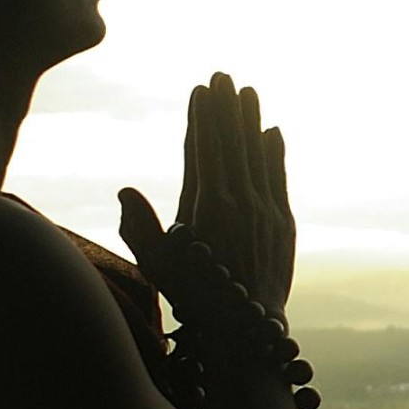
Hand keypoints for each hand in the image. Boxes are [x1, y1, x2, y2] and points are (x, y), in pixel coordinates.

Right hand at [117, 72, 296, 330]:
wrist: (246, 332)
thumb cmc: (194, 300)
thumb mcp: (158, 265)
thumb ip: (139, 227)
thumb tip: (126, 190)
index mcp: (207, 208)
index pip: (205, 150)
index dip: (203, 119)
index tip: (200, 91)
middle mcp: (240, 204)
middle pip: (233, 144)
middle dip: (227, 108)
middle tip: (224, 75)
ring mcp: (265, 212)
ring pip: (258, 155)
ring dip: (252, 122)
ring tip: (247, 91)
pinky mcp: (283, 225)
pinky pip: (278, 179)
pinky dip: (276, 153)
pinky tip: (273, 132)